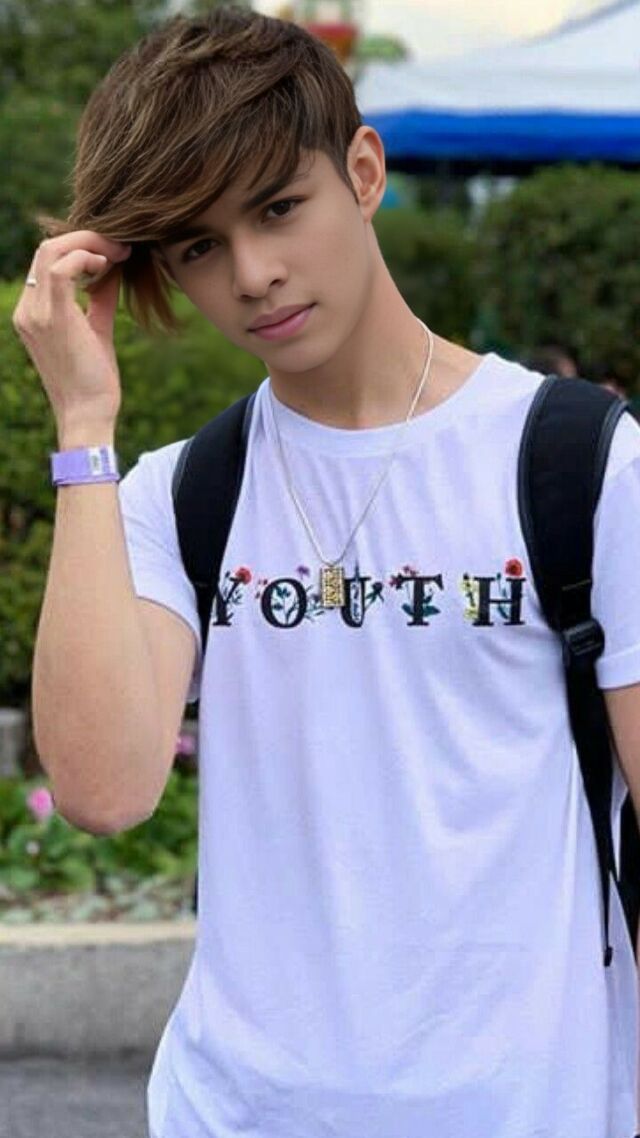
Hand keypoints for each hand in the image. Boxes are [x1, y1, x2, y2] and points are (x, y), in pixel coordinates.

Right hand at [12, 231, 132, 432]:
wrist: (88, 415)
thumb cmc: (94, 381)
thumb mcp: (96, 332)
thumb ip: (98, 300)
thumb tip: (112, 271)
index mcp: (32, 313)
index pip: (46, 260)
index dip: (79, 247)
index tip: (113, 252)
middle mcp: (27, 310)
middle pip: (46, 248)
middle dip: (86, 238)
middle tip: (120, 246)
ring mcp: (35, 314)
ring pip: (51, 251)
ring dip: (89, 244)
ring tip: (117, 253)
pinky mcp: (53, 318)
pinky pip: (61, 269)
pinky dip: (85, 258)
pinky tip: (107, 266)